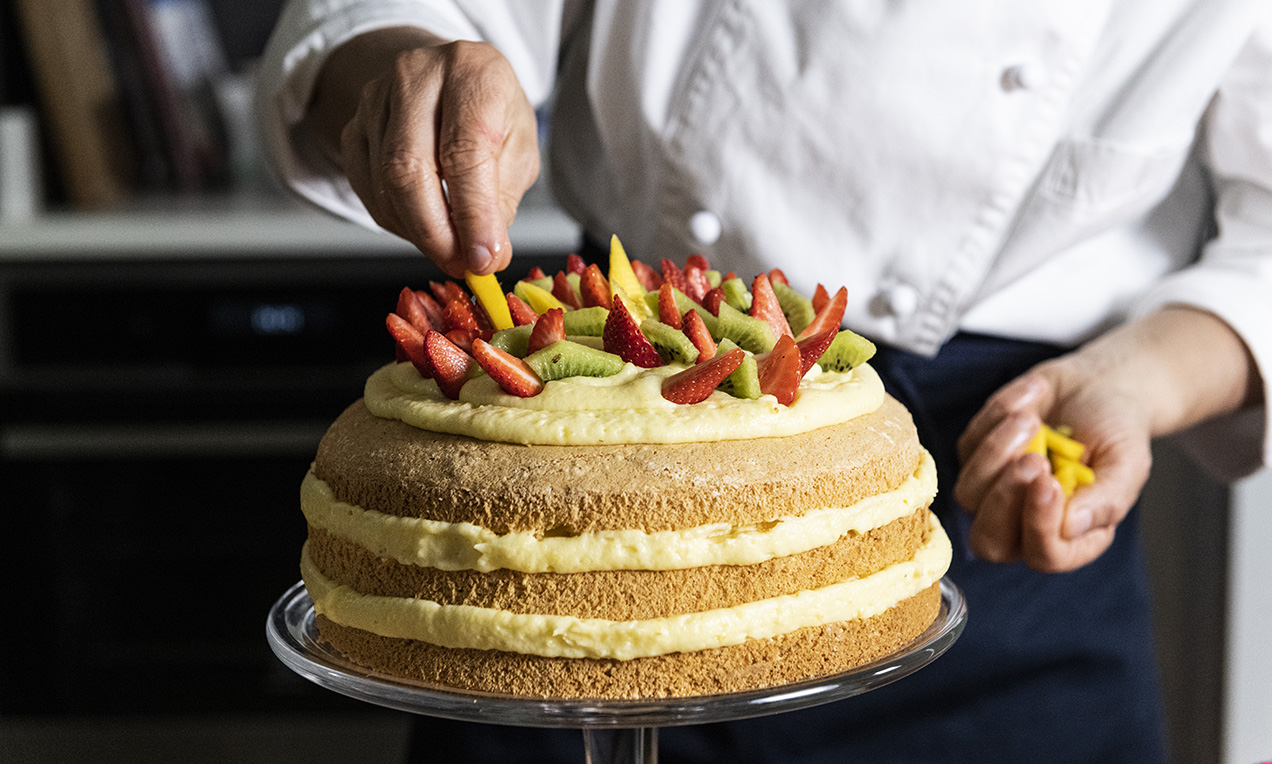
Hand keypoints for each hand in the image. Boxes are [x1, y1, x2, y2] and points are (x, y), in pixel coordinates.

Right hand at [308, 29, 540, 276]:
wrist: (446, 79)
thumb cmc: (489, 112)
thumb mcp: (518, 145)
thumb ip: (502, 198)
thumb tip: (484, 253)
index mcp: (471, 71)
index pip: (464, 150)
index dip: (474, 214)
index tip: (485, 258)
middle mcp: (416, 75)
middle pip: (411, 169)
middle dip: (438, 233)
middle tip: (463, 265)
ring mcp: (375, 100)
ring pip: (386, 185)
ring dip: (420, 234)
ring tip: (452, 249)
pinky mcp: (352, 128)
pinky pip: (368, 191)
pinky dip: (399, 224)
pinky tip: (425, 228)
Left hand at [954, 362, 1151, 572]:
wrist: (1098, 386)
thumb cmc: (1116, 431)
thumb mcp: (1127, 462)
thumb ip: (1107, 500)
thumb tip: (1073, 526)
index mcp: (1071, 535)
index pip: (1044, 555)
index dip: (1040, 526)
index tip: (1051, 482)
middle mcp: (1026, 521)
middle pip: (989, 542)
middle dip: (1005, 501)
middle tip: (1034, 460)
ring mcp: (995, 490)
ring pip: (969, 494)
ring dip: (997, 453)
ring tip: (1032, 419)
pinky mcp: (975, 456)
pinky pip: (968, 446)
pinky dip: (997, 417)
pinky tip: (1033, 397)